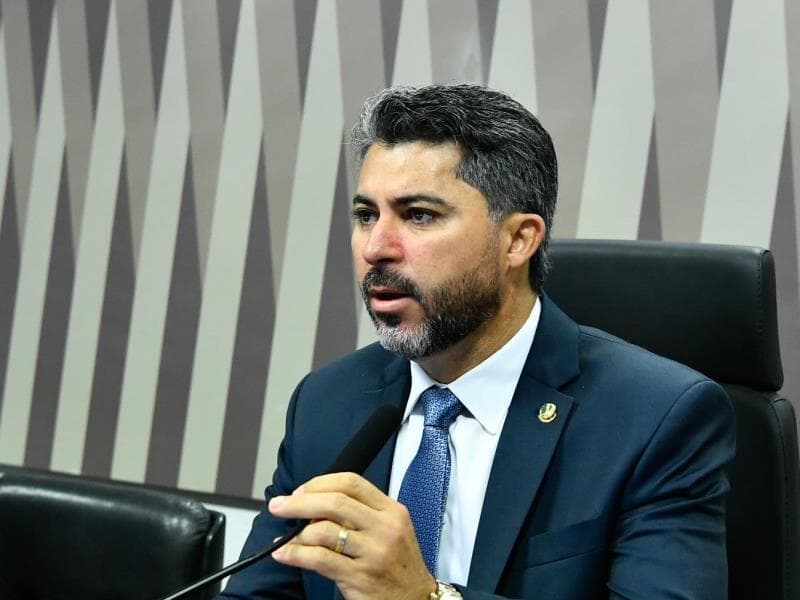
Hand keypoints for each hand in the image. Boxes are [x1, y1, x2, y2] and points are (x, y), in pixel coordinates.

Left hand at [269, 472, 435, 599]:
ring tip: (285, 538)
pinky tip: (284, 554)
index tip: (301, 491)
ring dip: (296, 533)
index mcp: (391, 510)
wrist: (416, 599)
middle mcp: (384, 528)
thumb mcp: (392, 529)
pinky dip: (295, 554)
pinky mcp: (360, 577)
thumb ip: (361, 514)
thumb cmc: (399, 564)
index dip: (320, 483)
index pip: (352, 483)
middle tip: (279, 505)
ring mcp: (373, 553)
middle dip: (300, 502)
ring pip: (324, 531)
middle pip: (335, 502)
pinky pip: (319, 559)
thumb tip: (316, 507)